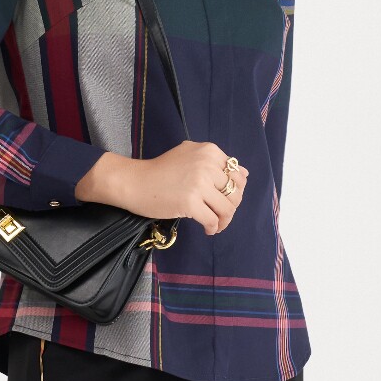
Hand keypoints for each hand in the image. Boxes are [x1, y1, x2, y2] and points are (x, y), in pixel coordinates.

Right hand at [122, 141, 248, 237]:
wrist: (135, 181)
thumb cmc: (161, 170)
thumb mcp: (191, 155)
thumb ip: (217, 162)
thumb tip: (245, 174)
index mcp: (209, 151)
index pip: (237, 174)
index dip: (235, 190)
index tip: (225, 199)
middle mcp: (206, 164)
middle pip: (234, 192)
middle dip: (231, 207)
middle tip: (220, 215)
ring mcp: (198, 183)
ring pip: (227, 208)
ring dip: (224, 220)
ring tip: (216, 224)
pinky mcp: (190, 202)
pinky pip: (212, 220)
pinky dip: (213, 227)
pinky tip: (207, 229)